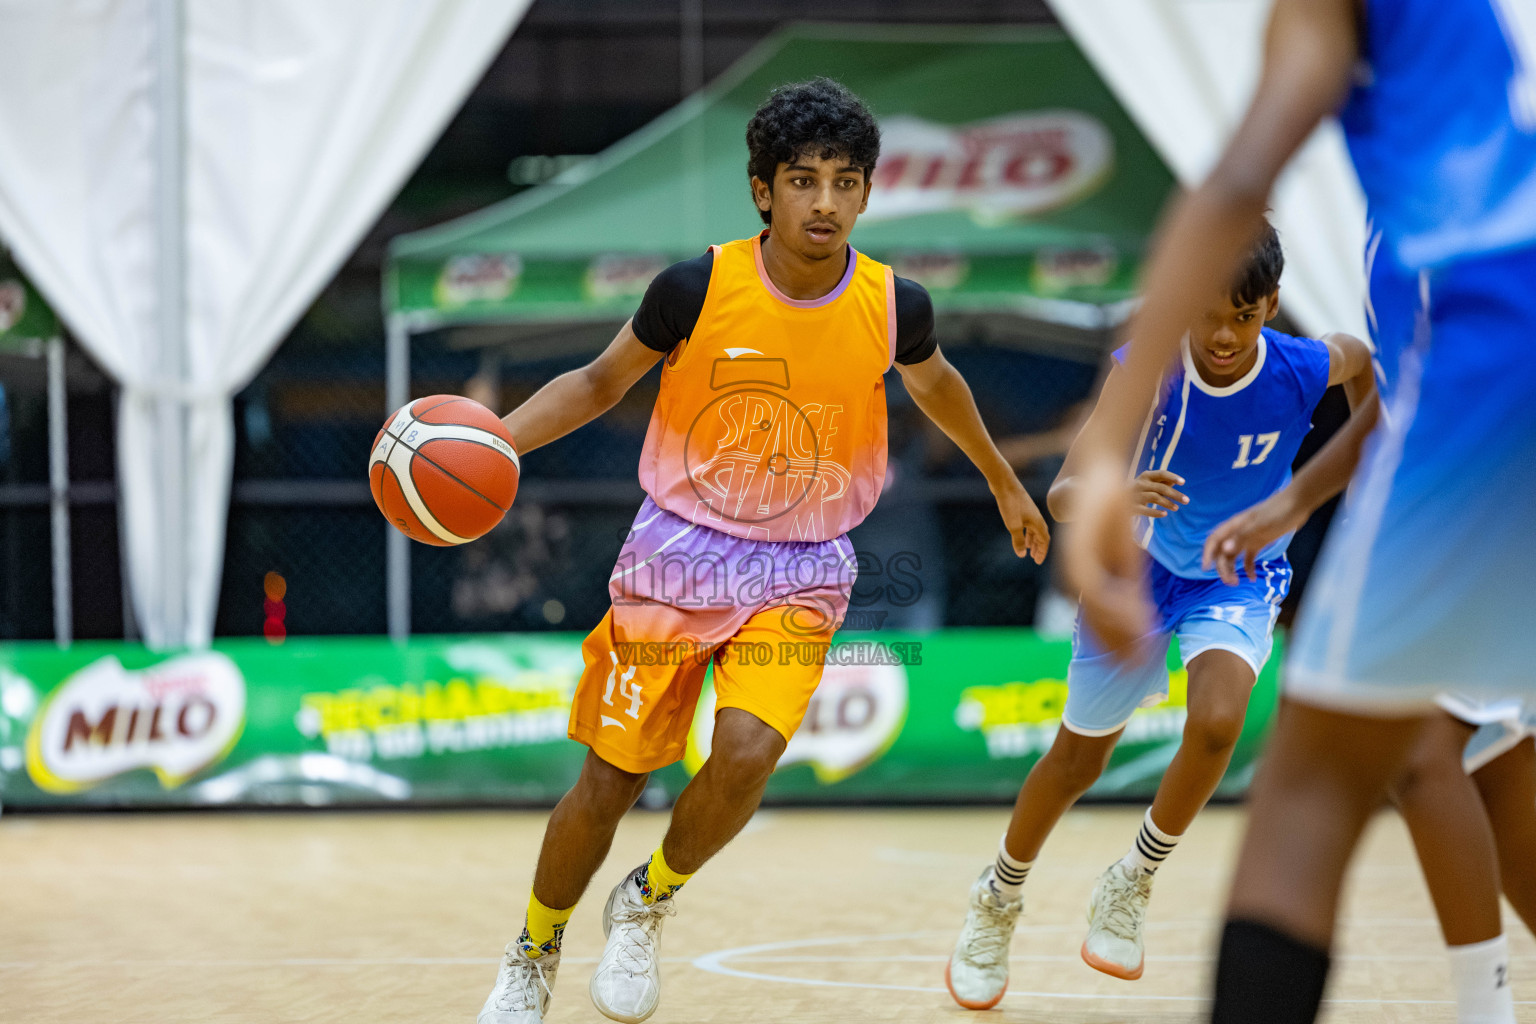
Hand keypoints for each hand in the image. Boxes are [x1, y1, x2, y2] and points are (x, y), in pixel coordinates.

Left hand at [990, 475, 1050, 563]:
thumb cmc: (1010, 503)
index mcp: (1037, 522)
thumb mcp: (1013, 525)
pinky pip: (1028, 523)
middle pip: (1041, 535)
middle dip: (1039, 548)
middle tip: (1034, 559)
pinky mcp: (1022, 508)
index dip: (1042, 552)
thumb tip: (1022, 555)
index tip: (1037, 562)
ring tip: (1028, 549)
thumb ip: (1018, 540)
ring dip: (1033, 540)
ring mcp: (1030, 512)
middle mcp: (1036, 517)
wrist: (1004, 483)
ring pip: (1034, 529)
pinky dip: (1027, 531)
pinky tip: (1020, 534)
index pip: (1044, 540)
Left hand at [1064, 458, 1153, 652]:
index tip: (1132, 661)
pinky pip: (1096, 589)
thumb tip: (1138, 614)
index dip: (1116, 641)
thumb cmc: (1115, 515)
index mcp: (1084, 578)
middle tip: (1134, 668)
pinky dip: (1115, 607)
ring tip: (1138, 651)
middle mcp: (1075, 576)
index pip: (1098, 619)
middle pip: (1095, 621)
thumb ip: (1130, 586)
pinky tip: (1135, 618)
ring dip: (1119, 632)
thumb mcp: (1126, 558)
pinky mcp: (1079, 554)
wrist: (1103, 480)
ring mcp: (1075, 566)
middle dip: (1116, 645)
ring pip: (1095, 610)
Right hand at [1130, 469, 1187, 517]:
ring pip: (1155, 498)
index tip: (1183, 482)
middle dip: (1175, 494)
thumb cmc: (1138, 490)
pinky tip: (1165, 514)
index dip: (1173, 477)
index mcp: (1146, 476)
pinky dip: (1156, 512)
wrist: (1114, 498)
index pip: (1162, 474)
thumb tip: (1176, 482)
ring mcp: (1135, 495)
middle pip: (1161, 488)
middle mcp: (1140, 483)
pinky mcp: (1132, 507)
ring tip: (1177, 508)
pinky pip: (1146, 510)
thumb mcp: (1149, 483)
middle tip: (1187, 500)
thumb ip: (1162, 482)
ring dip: (1168, 503)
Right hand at [1202, 491, 1306, 584]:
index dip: (1208, 554)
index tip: (1206, 568)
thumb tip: (1225, 549)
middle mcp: (1238, 532)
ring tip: (1237, 583)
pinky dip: (1249, 568)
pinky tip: (1253, 578)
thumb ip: (1242, 537)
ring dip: (1233, 570)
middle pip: (1223, 552)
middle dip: (1223, 568)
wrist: (1297, 503)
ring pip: (1234, 556)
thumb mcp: (1260, 525)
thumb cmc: (1278, 511)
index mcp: (1235, 526)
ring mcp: (1249, 537)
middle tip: (1231, 582)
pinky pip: (1249, 557)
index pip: (1214, 540)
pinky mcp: (1260, 542)